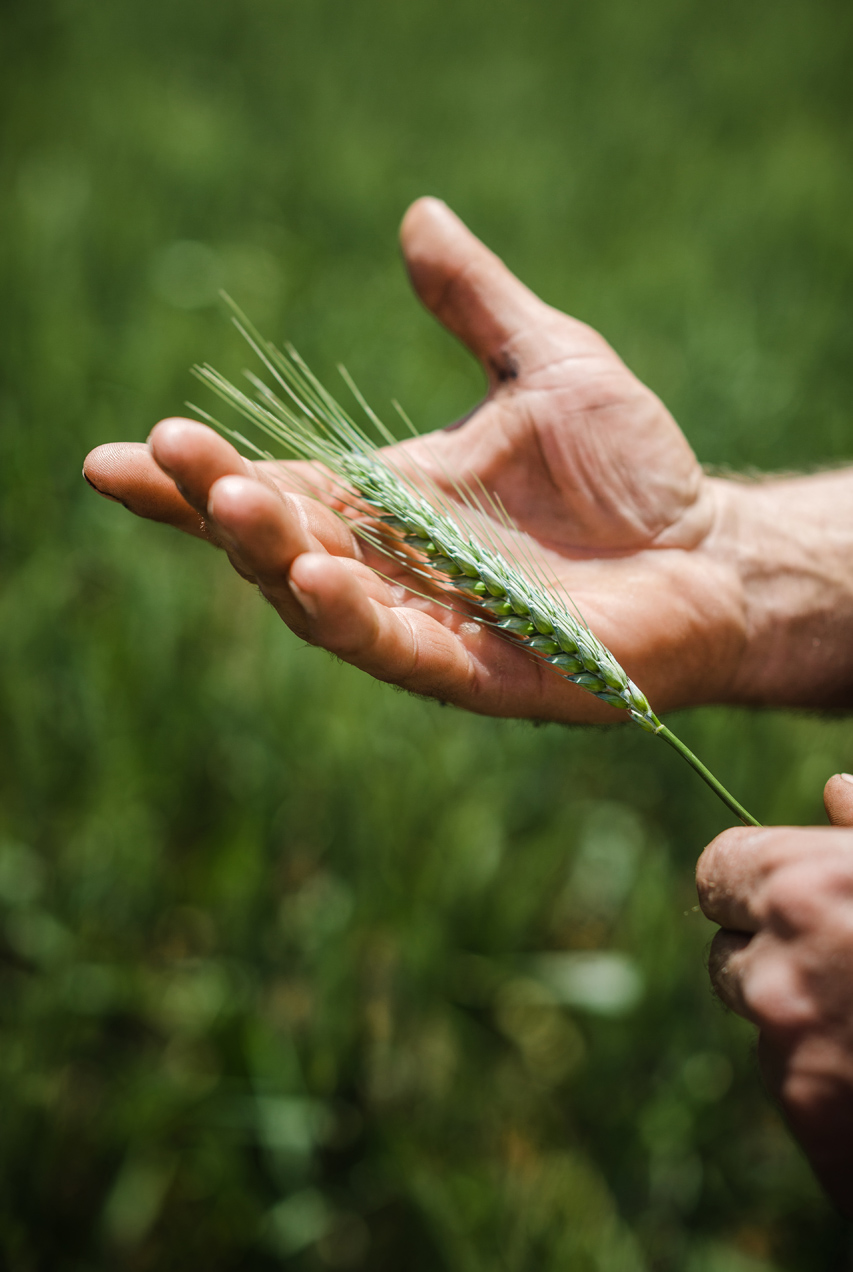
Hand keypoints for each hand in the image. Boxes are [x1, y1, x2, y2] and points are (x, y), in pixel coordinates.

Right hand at [84, 197, 750, 722]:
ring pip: (322, 602)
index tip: (118, 453)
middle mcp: (394, 568)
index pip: (276, 487)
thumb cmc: (632, 471)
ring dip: (272, 560)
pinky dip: (355, 621)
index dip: (197, 477)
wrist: (717, 551)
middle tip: (170, 454)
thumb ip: (476, 305)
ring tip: (234, 507)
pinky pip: (403, 651)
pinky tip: (322, 579)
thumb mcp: (548, 364)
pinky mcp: (482, 672)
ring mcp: (432, 625)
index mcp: (392, 503)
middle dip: (219, 505)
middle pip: (281, 543)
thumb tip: (418, 215)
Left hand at [698, 775, 852, 1214]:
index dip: (751, 881)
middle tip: (845, 963)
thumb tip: (836, 791)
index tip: (781, 893)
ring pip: (763, 1019)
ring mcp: (788, 1047)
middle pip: (728, 950)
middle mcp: (779, 965)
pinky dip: (829, 1077)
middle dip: (772, 954)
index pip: (718, 870)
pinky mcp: (807, 1113)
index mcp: (804, 886)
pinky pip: (793, 1080)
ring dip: (803, 1018)